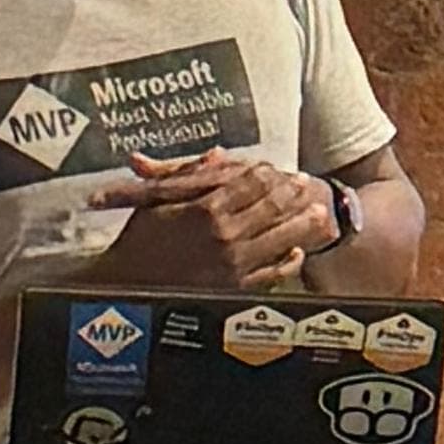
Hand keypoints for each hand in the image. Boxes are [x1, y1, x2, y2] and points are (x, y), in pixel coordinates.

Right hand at [91, 151, 335, 291]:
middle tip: (306, 185)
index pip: (252, 183)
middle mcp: (226, 235)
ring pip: (280, 238)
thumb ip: (188, 174)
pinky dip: (288, 261)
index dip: (268, 172)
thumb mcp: (154, 201)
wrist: (124, 290)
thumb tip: (217, 153)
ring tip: (318, 213)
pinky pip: (272, 273)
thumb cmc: (135, 242)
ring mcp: (235, 264)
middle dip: (292, 194)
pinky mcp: (236, 290)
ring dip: (302, 224)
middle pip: (272, 207)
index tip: (276, 168)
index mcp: (207, 210)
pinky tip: (296, 252)